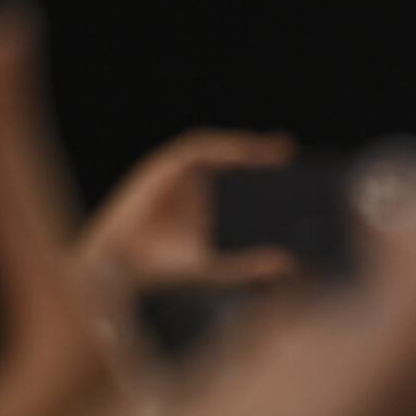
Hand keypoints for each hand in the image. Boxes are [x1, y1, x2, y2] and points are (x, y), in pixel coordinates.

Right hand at [79, 130, 297, 291]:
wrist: (122, 269)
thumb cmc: (164, 271)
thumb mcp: (215, 270)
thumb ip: (250, 268)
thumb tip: (288, 266)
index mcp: (205, 200)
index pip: (239, 175)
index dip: (263, 166)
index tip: (292, 165)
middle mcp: (191, 183)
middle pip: (229, 155)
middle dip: (257, 149)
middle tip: (288, 150)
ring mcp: (175, 174)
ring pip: (212, 148)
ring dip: (239, 144)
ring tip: (267, 149)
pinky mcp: (159, 168)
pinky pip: (191, 149)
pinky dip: (215, 148)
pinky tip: (237, 151)